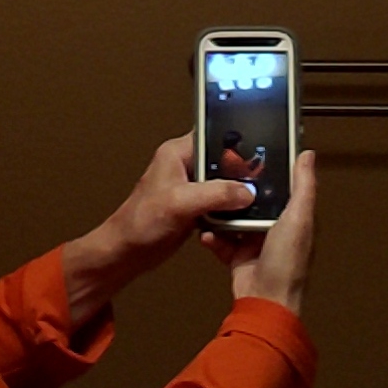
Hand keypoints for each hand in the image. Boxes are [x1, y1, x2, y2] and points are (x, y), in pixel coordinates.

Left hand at [108, 133, 257, 268]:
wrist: (128, 252)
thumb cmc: (138, 223)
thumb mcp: (180, 203)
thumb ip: (215, 194)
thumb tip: (245, 192)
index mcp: (177, 153)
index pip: (214, 136)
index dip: (236, 143)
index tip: (258, 154)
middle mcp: (185, 166)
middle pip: (225, 161)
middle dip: (241, 174)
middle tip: (259, 184)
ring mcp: (192, 187)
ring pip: (226, 184)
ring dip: (237, 194)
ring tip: (252, 203)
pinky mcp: (196, 206)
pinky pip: (222, 203)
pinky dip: (231, 210)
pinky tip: (239, 218)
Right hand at [201, 150, 315, 315]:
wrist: (265, 300)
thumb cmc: (287, 263)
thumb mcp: (297, 218)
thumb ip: (302, 187)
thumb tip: (307, 154)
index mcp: (293, 217)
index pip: (280, 187)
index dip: (266, 172)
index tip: (250, 155)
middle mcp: (275, 228)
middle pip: (252, 201)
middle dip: (236, 192)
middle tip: (219, 177)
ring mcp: (254, 243)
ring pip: (233, 219)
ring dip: (220, 214)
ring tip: (208, 203)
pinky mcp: (237, 256)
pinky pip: (221, 241)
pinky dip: (213, 237)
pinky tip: (207, 233)